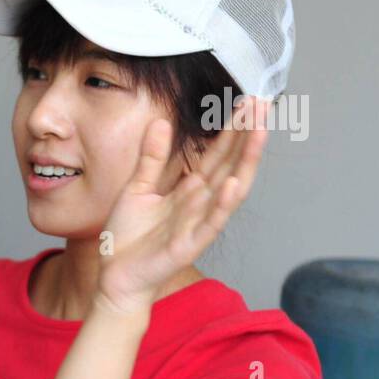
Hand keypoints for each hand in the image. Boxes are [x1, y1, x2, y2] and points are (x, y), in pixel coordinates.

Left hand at [97, 98, 268, 313]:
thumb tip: (161, 121)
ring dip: (245, 162)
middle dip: (246, 135)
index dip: (231, 129)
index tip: (246, 101)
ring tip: (259, 133)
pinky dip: (223, 205)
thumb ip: (150, 158)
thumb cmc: (129, 237)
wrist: (116, 277)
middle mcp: (201, 203)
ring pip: (229, 189)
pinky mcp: (189, 246)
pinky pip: (210, 223)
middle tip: (261, 104)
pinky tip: (234, 184)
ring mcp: (199, 224)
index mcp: (190, 189)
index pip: (217, 154)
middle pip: (230, 164)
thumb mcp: (137, 188)